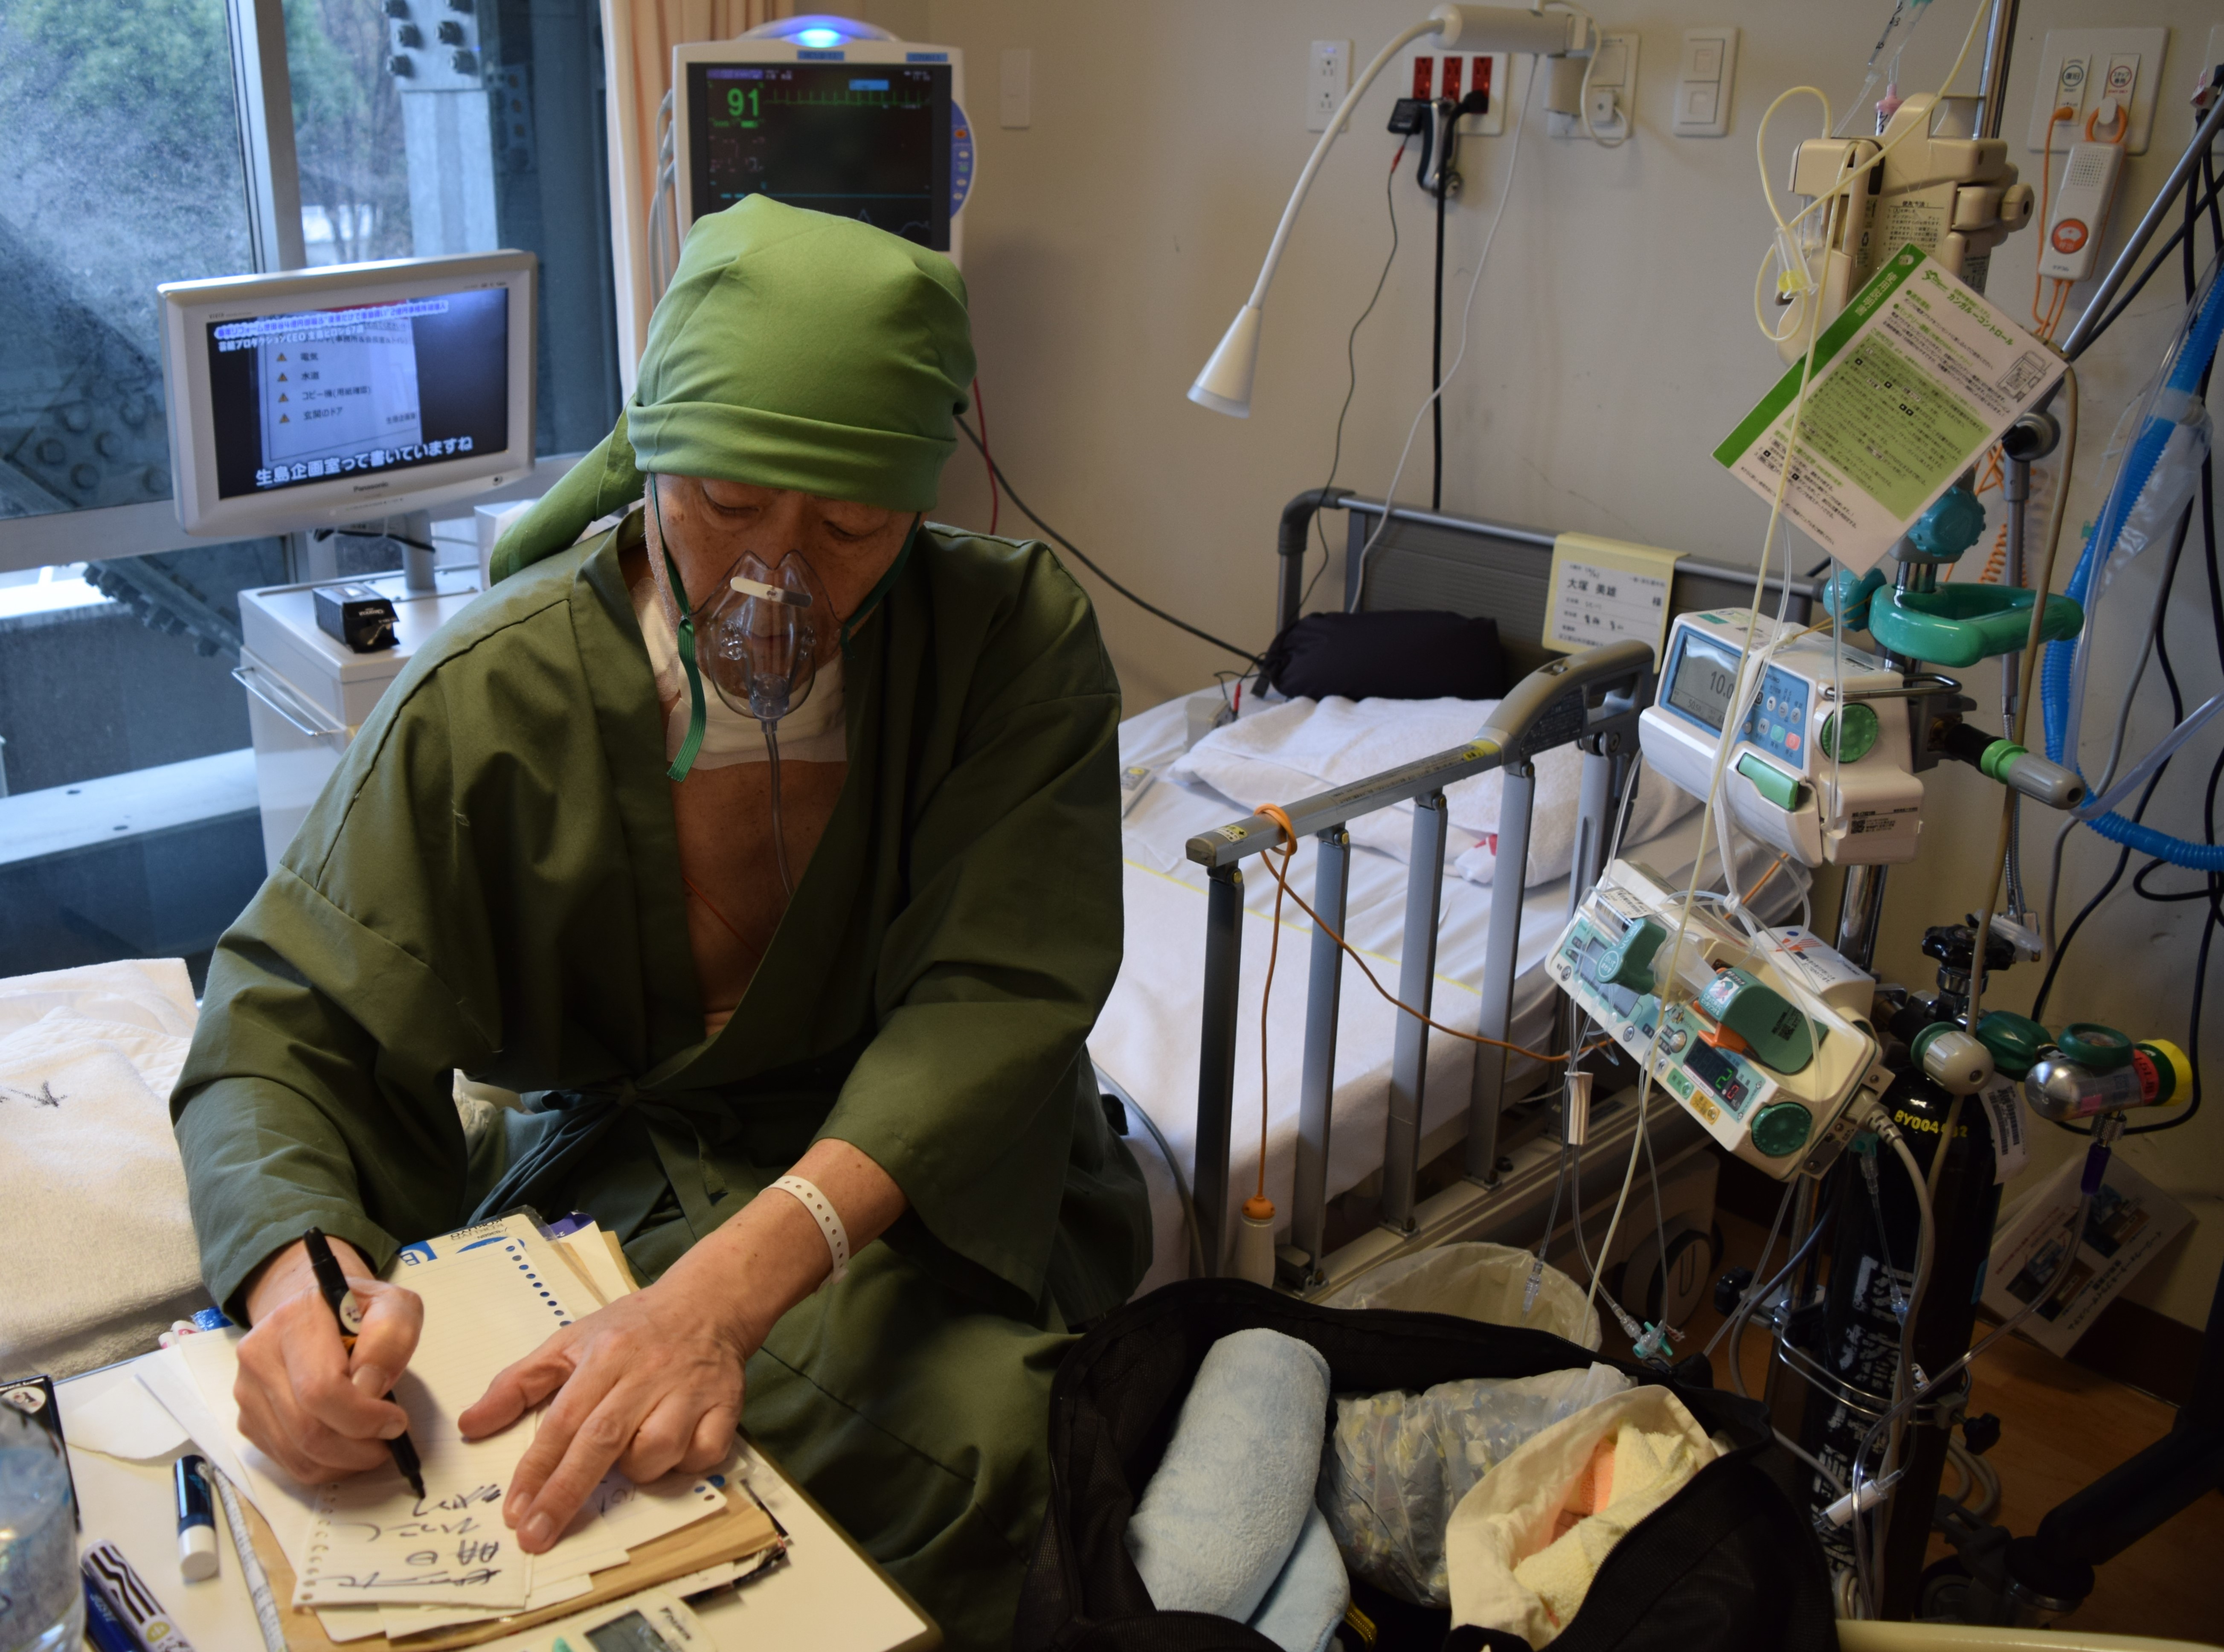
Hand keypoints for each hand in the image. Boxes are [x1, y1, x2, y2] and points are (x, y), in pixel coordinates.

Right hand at [234, 1239, 422, 1484]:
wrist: (314, 1311)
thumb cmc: (359, 1311)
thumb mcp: (394, 1306)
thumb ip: (391, 1337)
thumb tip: (369, 1388)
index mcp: (294, 1320)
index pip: (320, 1389)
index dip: (363, 1416)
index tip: (395, 1419)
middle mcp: (259, 1355)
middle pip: (306, 1430)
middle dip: (357, 1448)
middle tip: (388, 1439)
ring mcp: (247, 1390)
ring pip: (296, 1454)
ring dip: (344, 1461)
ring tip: (372, 1443)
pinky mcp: (248, 1419)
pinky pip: (287, 1461)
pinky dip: (325, 1466)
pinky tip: (347, 1445)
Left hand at [458, 1280, 745, 1552]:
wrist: (707, 1304)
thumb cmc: (630, 1330)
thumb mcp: (568, 1342)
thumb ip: (517, 1383)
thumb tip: (470, 1424)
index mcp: (603, 1356)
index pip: (563, 1420)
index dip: (537, 1469)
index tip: (514, 1512)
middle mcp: (645, 1374)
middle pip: (601, 1442)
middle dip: (565, 1494)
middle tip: (535, 1536)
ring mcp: (689, 1391)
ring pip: (655, 1453)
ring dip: (637, 1468)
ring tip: (632, 1449)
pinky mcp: (726, 1406)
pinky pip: (701, 1455)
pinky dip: (685, 1464)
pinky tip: (675, 1445)